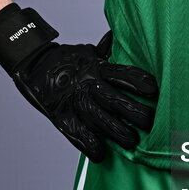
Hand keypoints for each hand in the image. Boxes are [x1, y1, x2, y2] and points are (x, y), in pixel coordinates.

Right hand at [13, 28, 158, 162]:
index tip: (154, 91)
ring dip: (118, 133)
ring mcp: (74, 101)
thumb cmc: (69, 61)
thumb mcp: (91, 52)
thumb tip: (125, 36)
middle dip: (135, 113)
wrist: (34, 65)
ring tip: (132, 142)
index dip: (140, 83)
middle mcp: (88, 85)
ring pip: (100, 120)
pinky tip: (101, 153)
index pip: (124, 74)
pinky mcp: (61, 116)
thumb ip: (110, 51)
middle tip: (150, 123)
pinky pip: (78, 134)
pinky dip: (90, 145)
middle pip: (116, 100)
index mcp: (98, 68)